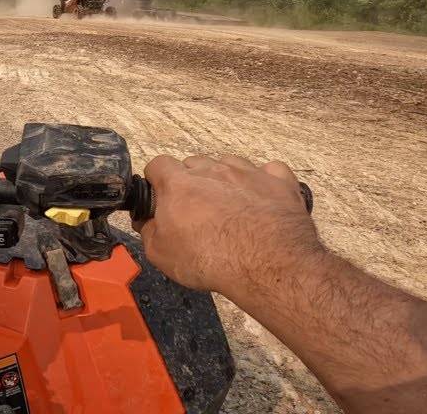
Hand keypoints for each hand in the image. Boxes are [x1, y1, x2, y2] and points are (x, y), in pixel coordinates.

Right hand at [134, 154, 320, 295]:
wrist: (266, 264)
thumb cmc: (211, 259)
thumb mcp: (161, 254)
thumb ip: (148, 232)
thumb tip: (147, 223)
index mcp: (179, 184)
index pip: (158, 164)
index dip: (157, 180)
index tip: (162, 197)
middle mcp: (213, 170)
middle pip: (195, 163)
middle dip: (192, 181)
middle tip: (197, 209)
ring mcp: (248, 172)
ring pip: (230, 164)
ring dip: (226, 179)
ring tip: (231, 206)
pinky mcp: (278, 182)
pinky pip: (269, 171)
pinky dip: (264, 182)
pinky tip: (263, 199)